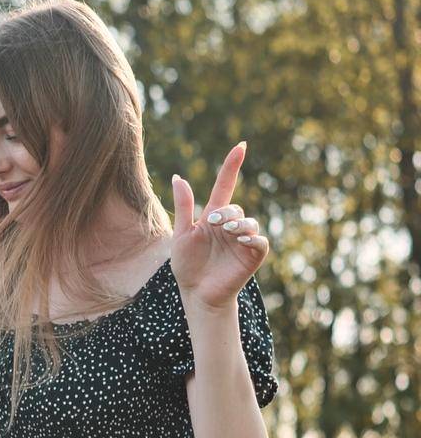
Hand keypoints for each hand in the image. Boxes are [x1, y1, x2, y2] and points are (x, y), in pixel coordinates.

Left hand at [170, 142, 269, 310]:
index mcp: (213, 218)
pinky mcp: (252, 256)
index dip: (231, 167)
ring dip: (239, 224)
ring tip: (228, 231)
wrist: (196, 292)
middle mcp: (230, 226)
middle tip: (214, 222)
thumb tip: (178, 177)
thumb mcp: (182, 234)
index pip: (224, 187)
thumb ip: (184, 207)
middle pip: (235, 208)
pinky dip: (253, 238)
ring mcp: (242, 240)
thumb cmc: (188, 265)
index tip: (241, 145)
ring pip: (249, 223)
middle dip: (226, 212)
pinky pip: (260, 242)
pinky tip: (242, 240)